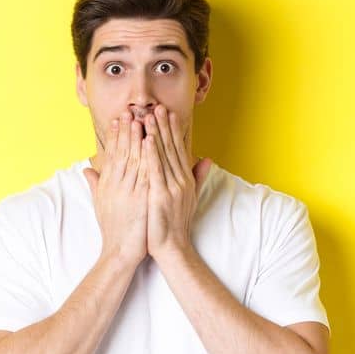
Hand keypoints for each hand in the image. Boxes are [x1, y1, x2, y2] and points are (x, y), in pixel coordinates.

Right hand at [82, 110, 148, 265]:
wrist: (120, 251)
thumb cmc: (114, 228)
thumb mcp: (101, 203)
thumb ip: (96, 183)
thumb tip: (87, 169)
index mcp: (108, 183)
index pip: (112, 154)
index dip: (116, 135)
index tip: (120, 119)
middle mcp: (116, 184)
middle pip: (122, 152)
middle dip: (126, 130)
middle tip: (130, 111)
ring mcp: (128, 190)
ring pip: (133, 158)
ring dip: (137, 138)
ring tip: (141, 119)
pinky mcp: (140, 198)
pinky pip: (145, 172)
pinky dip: (147, 157)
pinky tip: (151, 143)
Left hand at [144, 103, 212, 260]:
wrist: (172, 247)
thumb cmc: (176, 224)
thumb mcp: (190, 198)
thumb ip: (198, 177)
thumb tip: (208, 159)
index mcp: (185, 180)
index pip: (179, 150)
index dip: (174, 131)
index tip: (169, 114)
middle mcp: (181, 181)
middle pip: (172, 148)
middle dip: (164, 126)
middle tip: (158, 106)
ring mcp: (172, 187)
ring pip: (163, 155)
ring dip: (156, 134)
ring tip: (149, 116)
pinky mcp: (160, 195)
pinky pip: (155, 170)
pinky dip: (151, 154)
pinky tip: (146, 139)